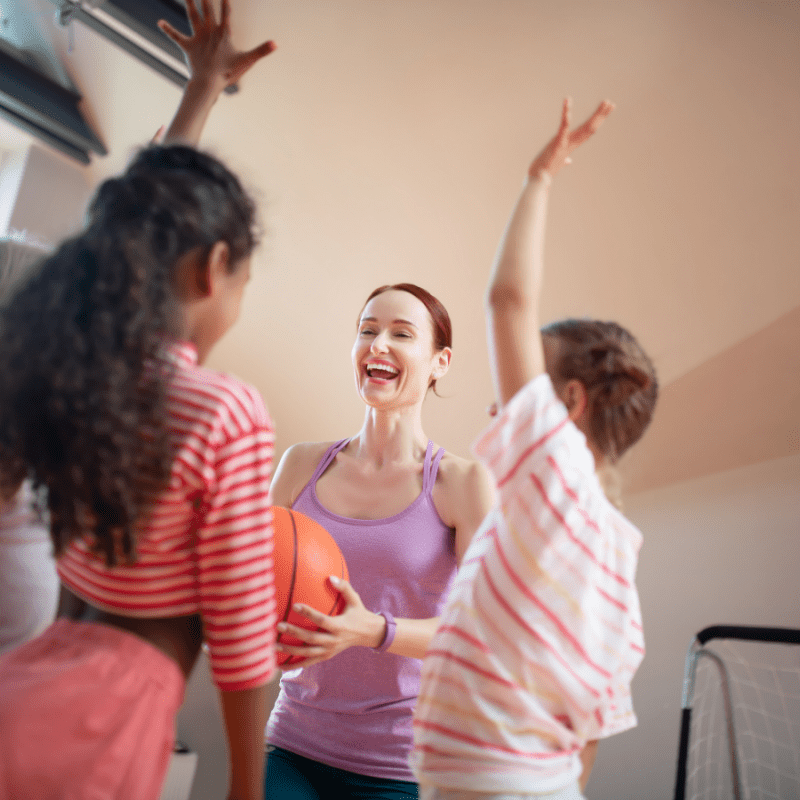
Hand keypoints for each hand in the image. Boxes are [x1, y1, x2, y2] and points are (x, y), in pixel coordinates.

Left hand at [158, 0, 274, 92]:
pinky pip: (176, 36)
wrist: (208, 82)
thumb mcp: (247, 60)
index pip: (226, 13)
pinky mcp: (188, 46)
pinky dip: (168, 29)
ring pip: (192, 15)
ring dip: (189, 3)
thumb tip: (276, 43)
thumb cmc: (228, 72)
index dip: (225, 2)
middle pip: (207, 8)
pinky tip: (160, 22)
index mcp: (224, 33)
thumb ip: (262, 50)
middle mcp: (210, 31)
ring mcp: (198, 37)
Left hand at [275, 578, 385, 668]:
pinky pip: (308, 662)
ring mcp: (329, 651)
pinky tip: (279, 665)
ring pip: (307, 653)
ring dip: (289, 650)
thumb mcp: (355, 599)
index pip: (322, 621)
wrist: (369, 634)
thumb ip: (344, 587)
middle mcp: (334, 641)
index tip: (294, 605)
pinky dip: (294, 665)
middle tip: (279, 625)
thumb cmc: (358, 613)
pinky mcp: (326, 657)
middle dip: (294, 632)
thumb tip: (330, 576)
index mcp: (340, 627)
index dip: (308, 613)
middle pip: (311, 639)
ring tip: (273, 645)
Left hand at [528, 98, 613, 179]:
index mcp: (571, 146)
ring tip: (605, 103)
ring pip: (585, 128)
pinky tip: (568, 102)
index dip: (596, 122)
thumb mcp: (557, 163)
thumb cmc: (544, 172)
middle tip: (610, 103)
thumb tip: (568, 161)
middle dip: (600, 116)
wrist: (538, 181)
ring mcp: (566, 143)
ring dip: (596, 115)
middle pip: (590, 128)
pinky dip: (566, 114)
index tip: (605, 112)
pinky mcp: (558, 143)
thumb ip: (564, 160)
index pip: (587, 132)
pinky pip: (563, 126)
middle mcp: (571, 144)